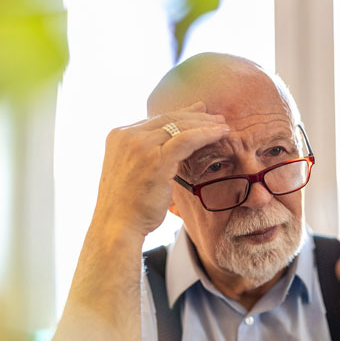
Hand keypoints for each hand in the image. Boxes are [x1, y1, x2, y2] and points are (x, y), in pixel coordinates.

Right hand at [93, 101, 229, 236]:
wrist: (117, 226)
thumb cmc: (127, 207)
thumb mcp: (131, 173)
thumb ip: (144, 156)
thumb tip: (165, 150)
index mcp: (119, 136)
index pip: (155, 120)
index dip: (180, 115)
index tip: (199, 113)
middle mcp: (127, 135)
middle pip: (168, 118)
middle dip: (196, 116)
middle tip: (216, 118)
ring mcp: (140, 145)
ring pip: (179, 126)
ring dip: (204, 124)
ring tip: (223, 127)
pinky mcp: (156, 158)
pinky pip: (187, 139)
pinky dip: (206, 134)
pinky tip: (221, 134)